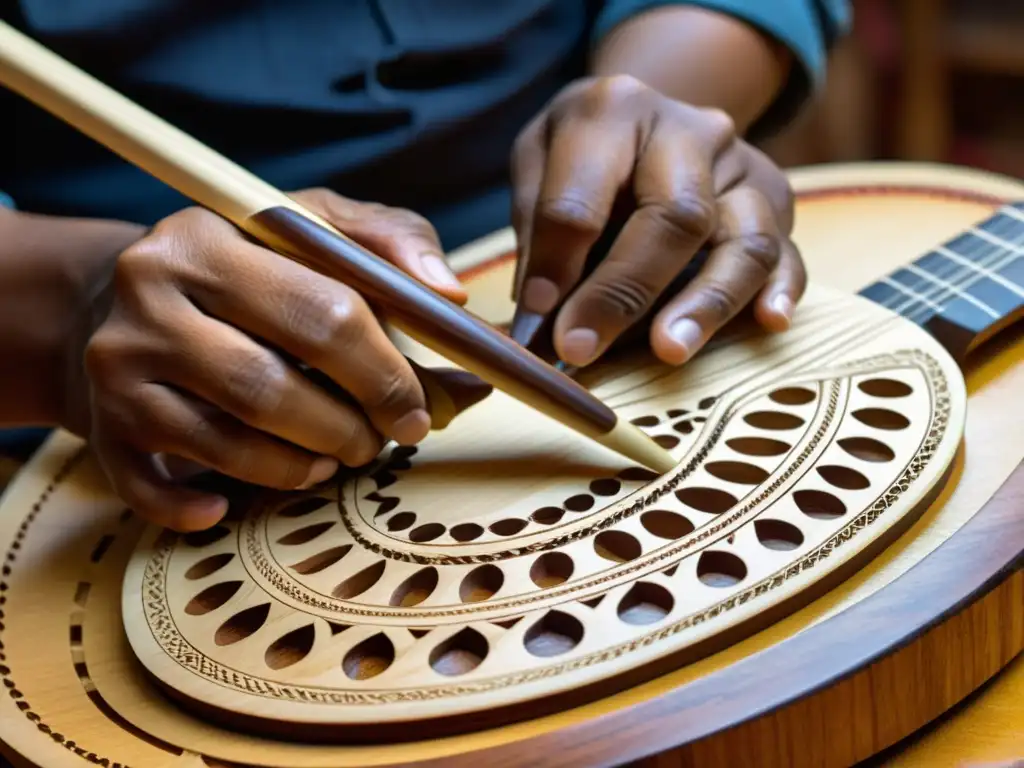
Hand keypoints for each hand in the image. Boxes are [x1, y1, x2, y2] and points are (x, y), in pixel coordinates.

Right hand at [74, 190, 472, 530]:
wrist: (119, 300)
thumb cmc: (246, 267)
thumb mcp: (313, 228)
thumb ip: (389, 246)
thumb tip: (449, 296)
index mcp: (210, 237)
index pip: (323, 313)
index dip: (384, 374)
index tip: (419, 411)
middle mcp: (149, 296)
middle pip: (271, 386)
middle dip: (347, 429)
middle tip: (379, 442)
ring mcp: (117, 366)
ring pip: (230, 442)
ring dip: (300, 467)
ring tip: (330, 458)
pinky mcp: (104, 426)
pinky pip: (157, 489)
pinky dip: (204, 507)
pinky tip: (229, 507)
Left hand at [509, 75, 804, 366]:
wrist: (647, 119)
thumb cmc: (581, 158)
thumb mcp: (537, 170)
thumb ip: (538, 239)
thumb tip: (541, 324)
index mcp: (612, 111)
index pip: (580, 199)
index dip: (556, 266)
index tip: (538, 320)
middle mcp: (688, 130)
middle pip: (674, 216)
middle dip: (625, 291)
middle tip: (583, 348)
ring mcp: (739, 165)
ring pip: (744, 239)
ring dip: (707, 302)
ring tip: (670, 350)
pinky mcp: (774, 200)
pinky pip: (787, 251)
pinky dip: (781, 289)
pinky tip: (769, 320)